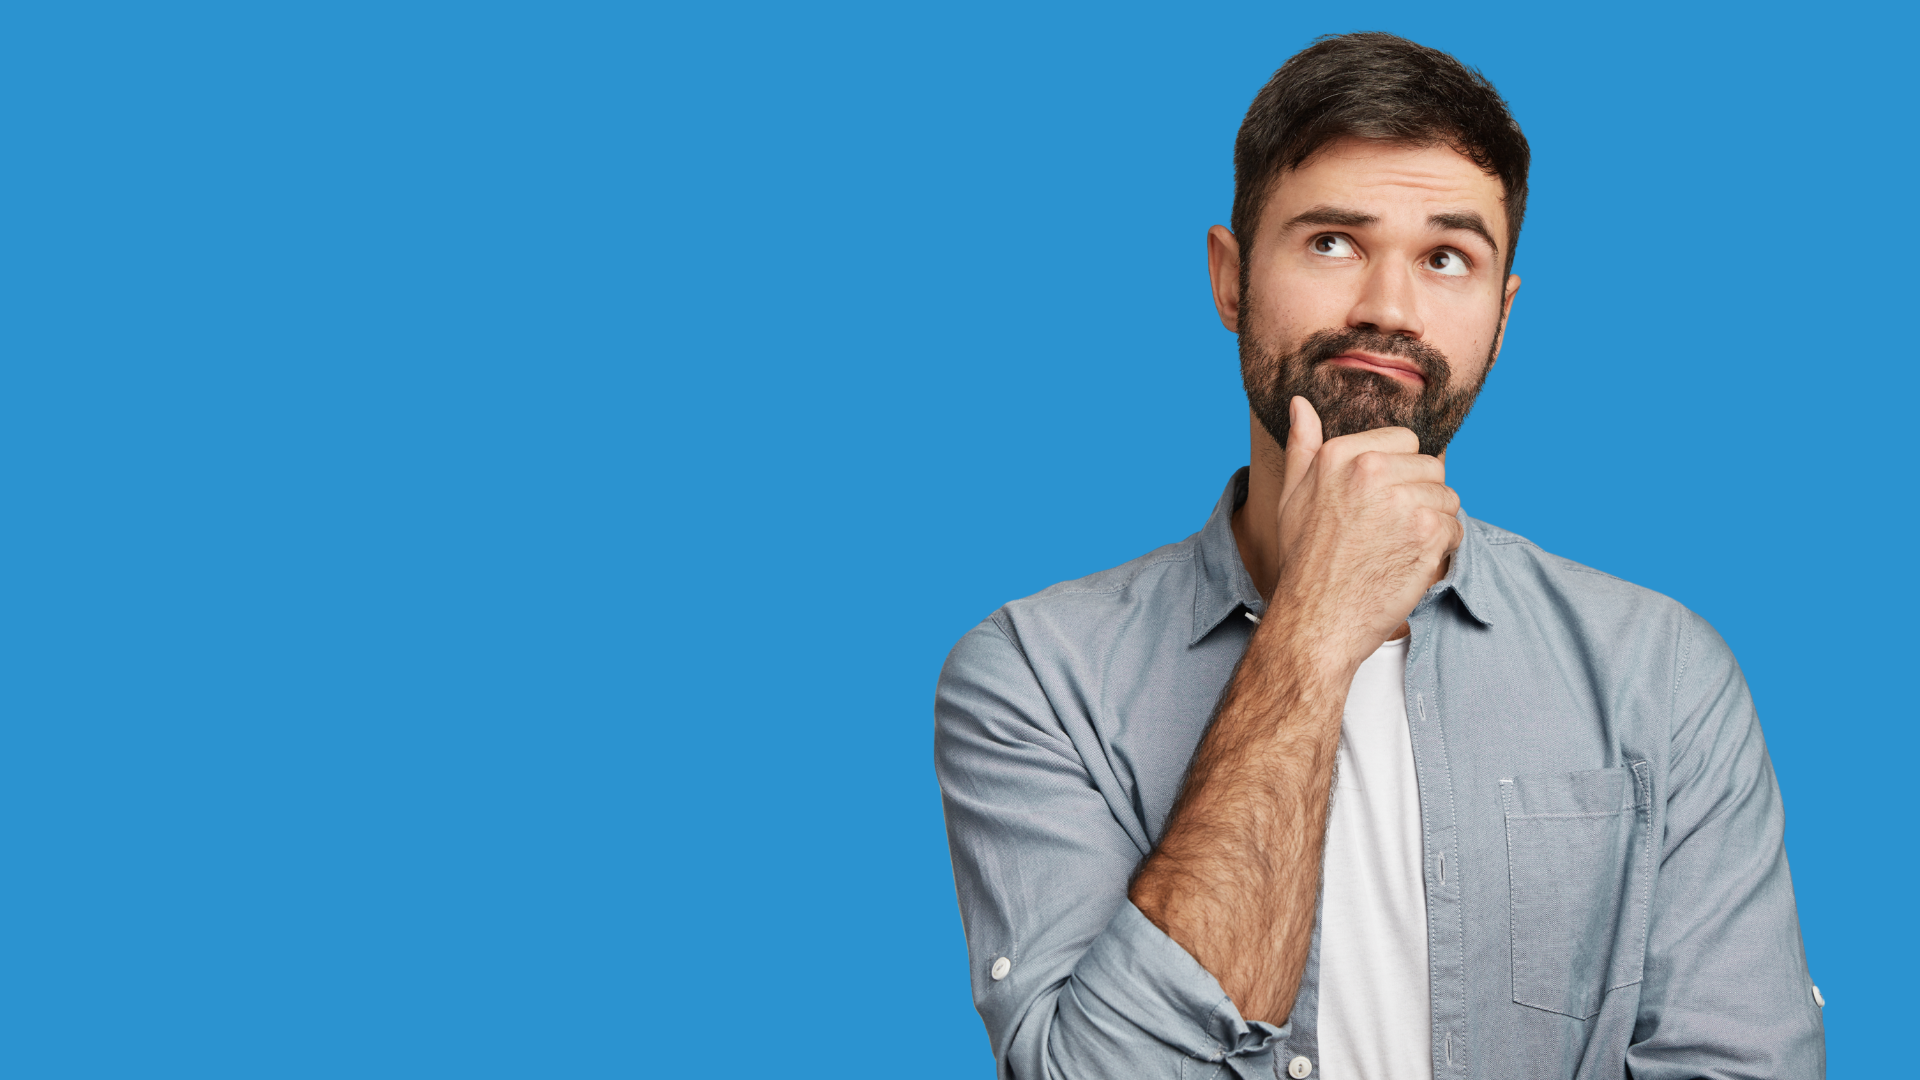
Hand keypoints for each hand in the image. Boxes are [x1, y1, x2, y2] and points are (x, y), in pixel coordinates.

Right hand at [1269, 396, 1461, 669]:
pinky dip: (1441, 550)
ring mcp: (1402, 500)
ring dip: (1433, 523)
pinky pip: (1455, 528)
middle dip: (1419, 498)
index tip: (1379, 504)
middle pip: (1430, 466)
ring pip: (1447, 496)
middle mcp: (1371, 469)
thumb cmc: (1304, 562)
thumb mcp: (1292, 497)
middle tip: (1388, 533)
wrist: (1316, 621)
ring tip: (1398, 548)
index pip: (1404, 440)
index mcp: (1340, 454)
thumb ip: (1302, 446)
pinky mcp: (1427, 533)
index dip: (1398, 473)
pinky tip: (1410, 563)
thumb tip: (1301, 403)